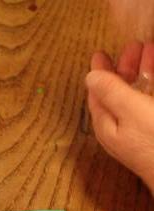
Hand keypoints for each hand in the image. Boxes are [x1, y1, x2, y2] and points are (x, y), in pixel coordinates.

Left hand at [86, 42, 153, 192]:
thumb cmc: (153, 138)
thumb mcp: (131, 111)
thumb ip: (112, 92)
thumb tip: (90, 77)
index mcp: (106, 124)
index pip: (97, 94)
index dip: (99, 72)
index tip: (100, 53)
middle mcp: (119, 127)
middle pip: (117, 92)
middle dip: (125, 67)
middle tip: (133, 46)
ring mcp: (136, 130)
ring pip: (136, 94)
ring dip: (142, 72)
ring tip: (149, 50)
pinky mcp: (151, 130)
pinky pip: (148, 101)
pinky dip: (151, 84)